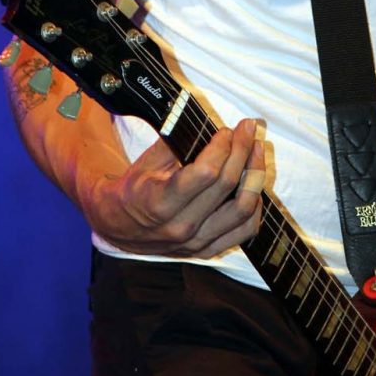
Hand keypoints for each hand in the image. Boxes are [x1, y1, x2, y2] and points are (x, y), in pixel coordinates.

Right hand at [85, 118, 263, 257]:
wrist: (118, 226)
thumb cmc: (135, 188)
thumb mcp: (148, 161)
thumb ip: (178, 142)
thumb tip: (209, 124)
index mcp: (161, 202)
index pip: (206, 172)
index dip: (223, 147)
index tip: (228, 130)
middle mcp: (181, 226)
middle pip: (227, 185)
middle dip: (242, 150)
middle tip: (248, 129)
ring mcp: (196, 243)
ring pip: (242, 209)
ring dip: (255, 175)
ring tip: (257, 151)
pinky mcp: (207, 251)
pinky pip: (244, 231)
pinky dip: (255, 206)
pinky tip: (254, 185)